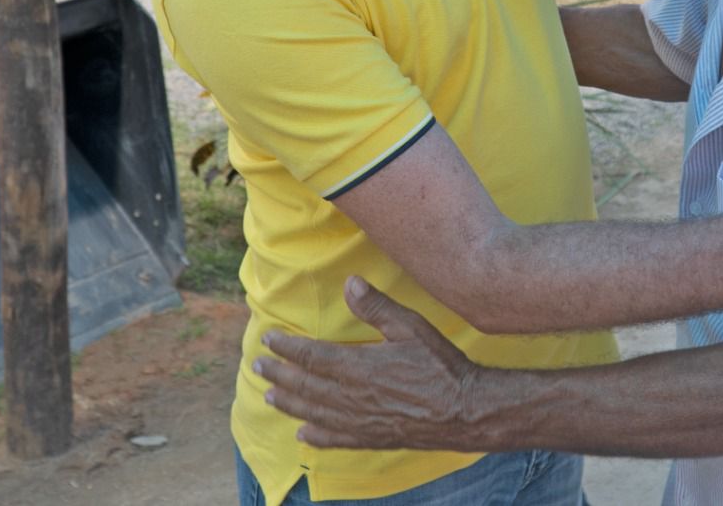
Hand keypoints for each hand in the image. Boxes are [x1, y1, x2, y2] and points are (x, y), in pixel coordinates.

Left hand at [258, 278, 475, 450]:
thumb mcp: (411, 327)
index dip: (287, 348)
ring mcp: (359, 421)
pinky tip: (303, 434)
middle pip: (305, 385)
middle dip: (279, 374)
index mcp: (358, 366)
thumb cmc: (440, 365)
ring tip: (270, 396)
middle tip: (258, 367)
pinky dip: (315, 436)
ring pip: (313, 412)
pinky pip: (334, 439)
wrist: (463, 410)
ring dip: (289, 403)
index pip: (311, 356)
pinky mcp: (371, 437)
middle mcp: (351, 397)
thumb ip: (378, 307)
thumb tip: (350, 283)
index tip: (268, 339)